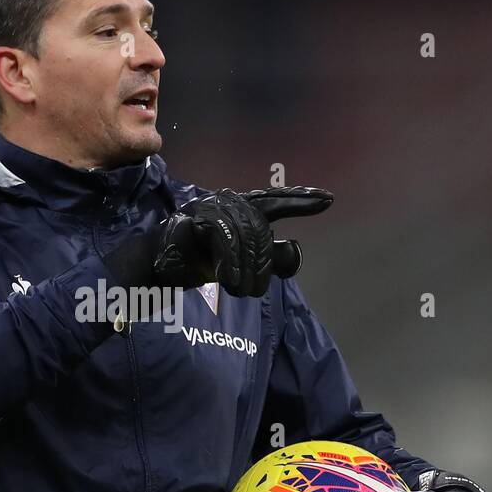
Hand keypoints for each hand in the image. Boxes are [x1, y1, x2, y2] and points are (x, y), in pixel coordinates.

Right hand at [152, 186, 332, 296]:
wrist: (163, 267)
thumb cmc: (202, 261)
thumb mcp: (241, 263)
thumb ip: (268, 259)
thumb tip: (294, 251)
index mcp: (243, 208)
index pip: (276, 200)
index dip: (301, 200)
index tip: (328, 200)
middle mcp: (229, 201)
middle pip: (261, 227)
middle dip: (262, 263)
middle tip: (254, 291)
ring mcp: (211, 206)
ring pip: (244, 232)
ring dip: (245, 267)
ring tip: (240, 290)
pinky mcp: (194, 217)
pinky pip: (222, 235)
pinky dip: (229, 260)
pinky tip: (228, 278)